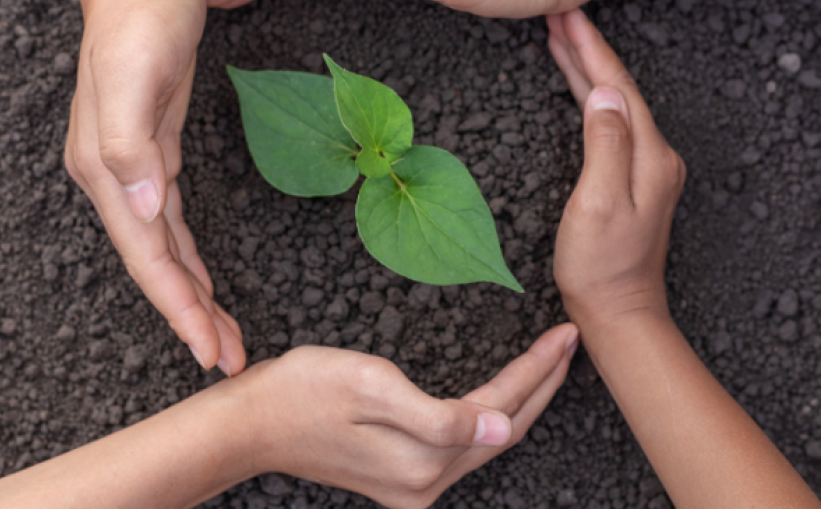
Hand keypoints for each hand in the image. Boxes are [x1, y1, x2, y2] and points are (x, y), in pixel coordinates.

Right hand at [65, 0, 245, 375]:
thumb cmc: (138, 23)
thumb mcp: (132, 75)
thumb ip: (129, 144)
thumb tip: (142, 207)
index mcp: (106, 171)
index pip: (148, 256)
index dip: (177, 307)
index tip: (207, 349)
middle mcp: (117, 180)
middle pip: (158, 265)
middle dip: (191, 316)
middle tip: (228, 359)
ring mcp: (135, 170)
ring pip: (167, 251)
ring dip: (194, 296)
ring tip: (222, 336)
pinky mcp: (157, 156)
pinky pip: (173, 224)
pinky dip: (189, 258)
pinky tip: (202, 282)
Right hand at [234, 323, 578, 508]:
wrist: (251, 423)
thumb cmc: (302, 391)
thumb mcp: (369, 387)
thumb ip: (438, 415)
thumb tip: (500, 425)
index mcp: (423, 459)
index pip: (498, 408)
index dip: (535, 370)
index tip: (562, 334)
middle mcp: (425, 483)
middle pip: (502, 429)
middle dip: (541, 385)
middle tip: (569, 342)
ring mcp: (412, 486)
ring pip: (485, 438)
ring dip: (522, 401)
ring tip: (547, 364)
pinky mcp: (399, 476)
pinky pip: (461, 446)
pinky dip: (489, 416)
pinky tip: (498, 397)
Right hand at [548, 10, 685, 332]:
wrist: (617, 310)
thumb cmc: (601, 266)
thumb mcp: (597, 202)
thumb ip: (605, 143)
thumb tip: (603, 93)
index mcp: (648, 155)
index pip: (618, 86)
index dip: (590, 49)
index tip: (567, 15)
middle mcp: (654, 155)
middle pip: (618, 89)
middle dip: (587, 50)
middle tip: (559, 16)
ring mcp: (646, 167)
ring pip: (614, 103)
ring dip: (587, 70)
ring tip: (562, 40)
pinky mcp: (632, 179)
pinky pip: (611, 124)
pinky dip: (590, 99)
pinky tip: (580, 91)